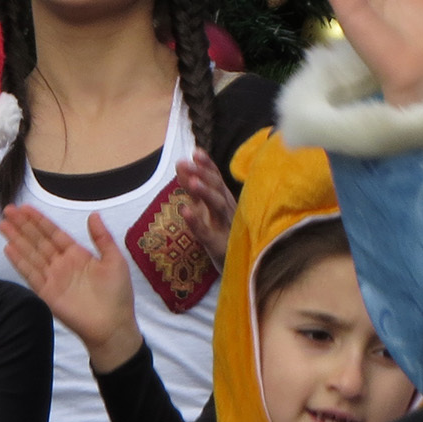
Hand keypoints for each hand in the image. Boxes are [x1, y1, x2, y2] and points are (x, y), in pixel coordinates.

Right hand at [1, 207, 142, 373]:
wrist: (112, 325)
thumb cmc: (117, 293)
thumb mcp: (114, 260)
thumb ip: (102, 238)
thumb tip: (93, 214)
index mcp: (78, 255)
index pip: (54, 233)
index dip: (40, 221)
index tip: (25, 208)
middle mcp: (62, 264)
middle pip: (38, 240)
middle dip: (23, 225)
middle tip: (7, 210)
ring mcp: (53, 278)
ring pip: (31, 254)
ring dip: (17, 240)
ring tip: (3, 224)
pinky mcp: (46, 293)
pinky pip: (30, 274)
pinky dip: (19, 262)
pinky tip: (9, 248)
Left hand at [175, 150, 235, 264]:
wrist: (241, 269)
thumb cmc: (223, 236)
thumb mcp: (206, 208)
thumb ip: (194, 187)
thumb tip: (181, 164)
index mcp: (226, 201)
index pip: (217, 179)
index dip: (208, 165)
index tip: (196, 152)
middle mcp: (229, 210)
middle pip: (218, 189)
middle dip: (203, 174)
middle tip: (187, 162)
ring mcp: (226, 227)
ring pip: (217, 206)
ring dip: (205, 193)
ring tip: (191, 181)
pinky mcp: (219, 245)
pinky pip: (206, 232)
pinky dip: (195, 221)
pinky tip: (184, 211)